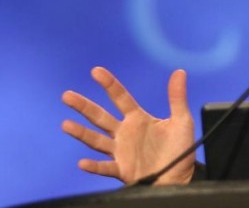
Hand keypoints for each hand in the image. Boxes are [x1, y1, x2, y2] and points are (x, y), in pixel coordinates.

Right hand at [62, 67, 195, 184]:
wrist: (181, 176)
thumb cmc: (180, 149)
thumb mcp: (182, 121)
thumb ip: (177, 98)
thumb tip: (179, 72)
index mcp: (138, 119)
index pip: (121, 98)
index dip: (109, 84)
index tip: (96, 71)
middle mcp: (125, 133)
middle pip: (100, 117)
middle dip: (84, 106)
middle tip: (67, 95)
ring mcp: (121, 151)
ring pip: (97, 140)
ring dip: (82, 133)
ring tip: (66, 125)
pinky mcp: (122, 169)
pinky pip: (105, 167)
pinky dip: (94, 166)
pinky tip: (82, 163)